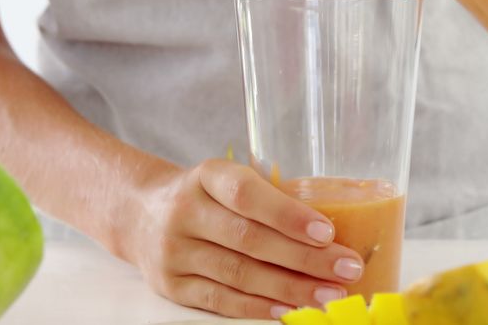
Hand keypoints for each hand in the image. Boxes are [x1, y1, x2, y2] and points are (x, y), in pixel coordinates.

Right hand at [117, 159, 364, 318]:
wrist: (139, 213)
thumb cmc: (205, 196)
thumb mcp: (227, 180)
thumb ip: (268, 196)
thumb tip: (335, 230)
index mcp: (206, 176)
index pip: (246, 194)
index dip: (288, 215)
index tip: (328, 231)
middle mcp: (185, 212)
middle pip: (249, 240)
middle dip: (305, 258)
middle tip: (347, 268)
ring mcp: (174, 252)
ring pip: (239, 275)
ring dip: (290, 289)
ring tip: (329, 295)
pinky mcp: (171, 285)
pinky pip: (221, 301)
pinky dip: (259, 308)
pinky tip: (291, 311)